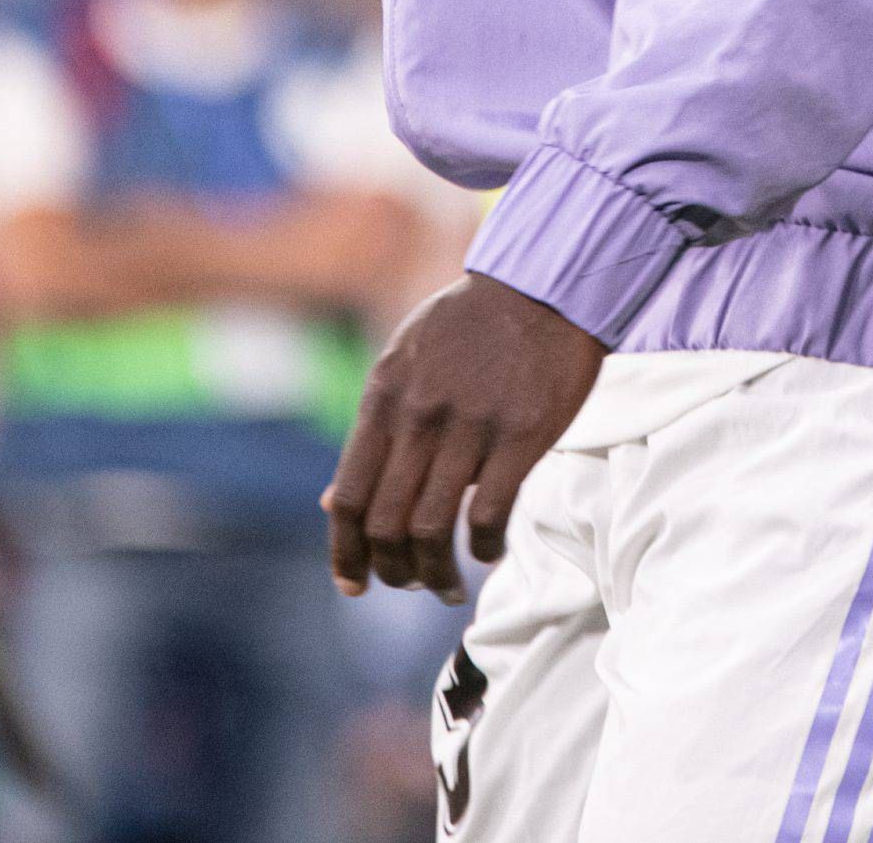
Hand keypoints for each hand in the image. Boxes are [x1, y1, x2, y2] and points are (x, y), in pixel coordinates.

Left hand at [322, 273, 604, 599]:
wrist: (542, 286)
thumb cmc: (468, 330)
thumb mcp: (403, 365)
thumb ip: (373, 434)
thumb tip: (331, 504)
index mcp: (382, 397)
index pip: (349, 497)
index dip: (345, 553)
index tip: (352, 585)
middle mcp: (418, 414)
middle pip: (386, 524)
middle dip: (392, 572)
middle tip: (410, 586)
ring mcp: (469, 425)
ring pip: (432, 529)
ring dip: (436, 574)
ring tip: (447, 586)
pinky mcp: (521, 433)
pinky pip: (488, 513)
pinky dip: (483, 547)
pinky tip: (488, 551)